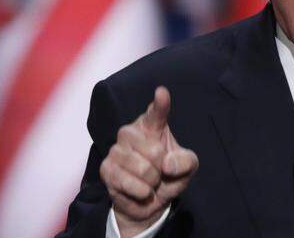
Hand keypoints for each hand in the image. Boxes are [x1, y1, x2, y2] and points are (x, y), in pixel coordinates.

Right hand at [99, 87, 198, 236]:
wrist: (149, 201)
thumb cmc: (169, 175)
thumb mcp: (187, 167)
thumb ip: (185, 161)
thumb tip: (167, 164)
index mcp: (152, 125)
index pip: (156, 113)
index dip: (160, 104)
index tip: (162, 92)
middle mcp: (130, 132)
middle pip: (154, 151)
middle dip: (162, 169)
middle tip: (159, 172)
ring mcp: (116, 150)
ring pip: (143, 169)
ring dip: (152, 182)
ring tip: (149, 181)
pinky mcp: (106, 169)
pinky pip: (129, 182)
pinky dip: (141, 192)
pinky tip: (140, 190)